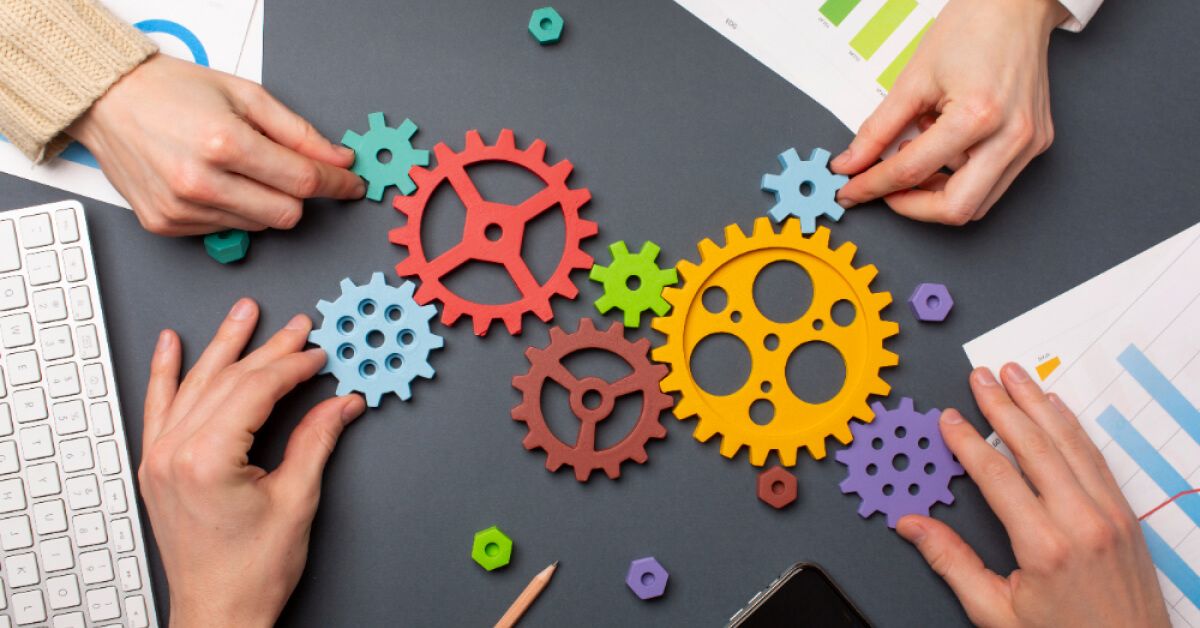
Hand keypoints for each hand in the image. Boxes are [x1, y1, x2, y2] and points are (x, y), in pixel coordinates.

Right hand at [68, 54, 364, 235]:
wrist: (108, 101)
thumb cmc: (173, 91)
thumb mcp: (246, 95)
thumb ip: (299, 133)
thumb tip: (339, 161)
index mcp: (224, 143)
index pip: (303, 182)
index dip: (337, 185)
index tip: (351, 186)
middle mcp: (200, 183)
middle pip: (286, 214)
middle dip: (298, 194)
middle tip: (286, 169)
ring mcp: (181, 209)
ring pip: (258, 225)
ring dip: (263, 201)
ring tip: (237, 167)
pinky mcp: (166, 225)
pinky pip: (225, 229)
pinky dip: (232, 209)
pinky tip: (212, 181)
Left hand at [138, 299, 365, 625]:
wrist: (218, 612)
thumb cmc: (250, 572)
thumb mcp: (296, 501)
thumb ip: (315, 441)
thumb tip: (341, 404)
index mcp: (208, 459)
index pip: (256, 390)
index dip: (292, 366)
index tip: (318, 354)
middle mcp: (176, 453)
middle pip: (227, 380)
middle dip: (267, 349)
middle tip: (296, 326)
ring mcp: (160, 458)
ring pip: (195, 385)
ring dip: (222, 346)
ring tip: (243, 314)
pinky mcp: (158, 466)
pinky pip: (158, 407)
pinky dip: (165, 373)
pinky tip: (170, 346)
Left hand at [831, 0, 1067, 224]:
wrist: (1015, 5)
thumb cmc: (971, 29)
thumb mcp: (913, 79)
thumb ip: (878, 129)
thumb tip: (851, 163)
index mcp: (978, 115)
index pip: (914, 171)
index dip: (874, 186)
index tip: (851, 191)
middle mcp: (1012, 136)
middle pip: (957, 209)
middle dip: (912, 207)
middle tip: (884, 190)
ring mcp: (1029, 143)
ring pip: (978, 204)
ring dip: (937, 195)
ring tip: (915, 160)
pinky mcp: (1035, 143)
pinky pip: (992, 182)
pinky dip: (959, 178)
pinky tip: (942, 149)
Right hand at [897, 365, 1169, 626]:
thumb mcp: (996, 613)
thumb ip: (952, 563)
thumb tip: (913, 527)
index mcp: (1044, 546)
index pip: (997, 475)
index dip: (968, 441)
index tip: (950, 419)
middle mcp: (1082, 522)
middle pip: (1035, 446)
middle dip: (1004, 405)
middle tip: (982, 376)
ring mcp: (1110, 516)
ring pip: (1070, 443)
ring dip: (1040, 403)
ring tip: (1017, 375)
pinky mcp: (1126, 517)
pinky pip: (1096, 459)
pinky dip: (1073, 428)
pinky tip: (1058, 409)